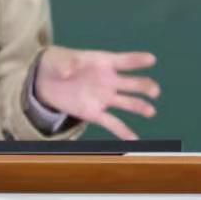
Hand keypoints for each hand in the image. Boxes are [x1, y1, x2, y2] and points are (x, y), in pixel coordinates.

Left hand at [35, 46, 159, 140]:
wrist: (46, 81)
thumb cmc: (57, 63)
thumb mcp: (58, 59)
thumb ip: (66, 64)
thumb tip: (69, 70)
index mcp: (103, 62)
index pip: (124, 61)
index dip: (137, 60)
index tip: (151, 59)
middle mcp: (109, 80)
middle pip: (131, 83)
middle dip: (144, 86)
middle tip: (154, 91)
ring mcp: (104, 97)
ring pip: (127, 103)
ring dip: (140, 107)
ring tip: (150, 112)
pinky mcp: (94, 113)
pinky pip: (112, 123)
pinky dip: (123, 131)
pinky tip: (134, 139)